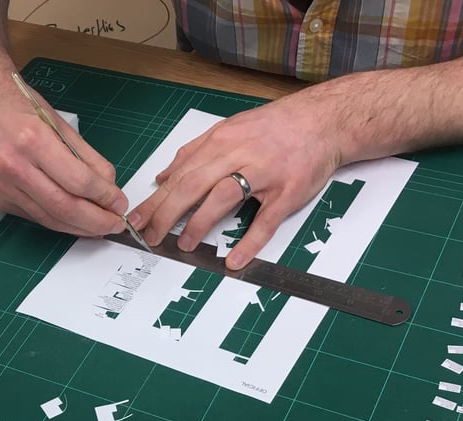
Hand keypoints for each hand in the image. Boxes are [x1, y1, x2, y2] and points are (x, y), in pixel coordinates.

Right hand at [0, 76, 128, 236]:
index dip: (103, 197)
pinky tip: (75, 221)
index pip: (78, 181)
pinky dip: (59, 221)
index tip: (119, 202)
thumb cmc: (19, 107)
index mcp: (33, 141)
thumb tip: (109, 187)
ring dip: (79, 227)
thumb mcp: (59, 123)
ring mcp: (3, 186)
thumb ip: (87, 157)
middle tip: (114, 224)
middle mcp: (14, 166)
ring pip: (50, 219)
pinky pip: (36, 217)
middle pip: (64, 207)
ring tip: (99, 227)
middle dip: (95, 221)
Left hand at [128, 90, 344, 266]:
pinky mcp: (287, 191)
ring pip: (223, 198)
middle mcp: (238, 153)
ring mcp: (264, 172)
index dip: (155, 199)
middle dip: (166, 213)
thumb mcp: (229, 129)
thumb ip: (194, 152)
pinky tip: (234, 259)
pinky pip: (266, 220)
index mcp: (220, 140)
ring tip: (182, 244)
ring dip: (199, 224)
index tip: (136, 220)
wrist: (325, 119)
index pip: (179, 173)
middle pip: (193, 185)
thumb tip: (163, 175)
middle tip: (150, 236)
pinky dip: (250, 242)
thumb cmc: (276, 127)